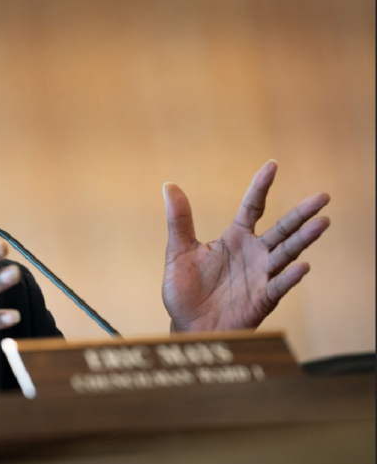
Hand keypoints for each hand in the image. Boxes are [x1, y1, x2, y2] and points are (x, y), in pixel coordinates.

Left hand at [162, 160, 329, 332]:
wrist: (187, 326)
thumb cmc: (185, 290)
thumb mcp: (179, 250)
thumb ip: (179, 219)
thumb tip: (169, 185)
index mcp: (234, 238)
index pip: (253, 207)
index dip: (261, 186)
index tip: (272, 164)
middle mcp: (253, 253)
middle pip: (282, 228)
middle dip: (301, 213)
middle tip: (322, 197)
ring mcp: (260, 275)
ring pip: (287, 253)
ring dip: (304, 239)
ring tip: (322, 222)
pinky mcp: (262, 299)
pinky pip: (278, 286)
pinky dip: (290, 277)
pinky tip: (303, 266)